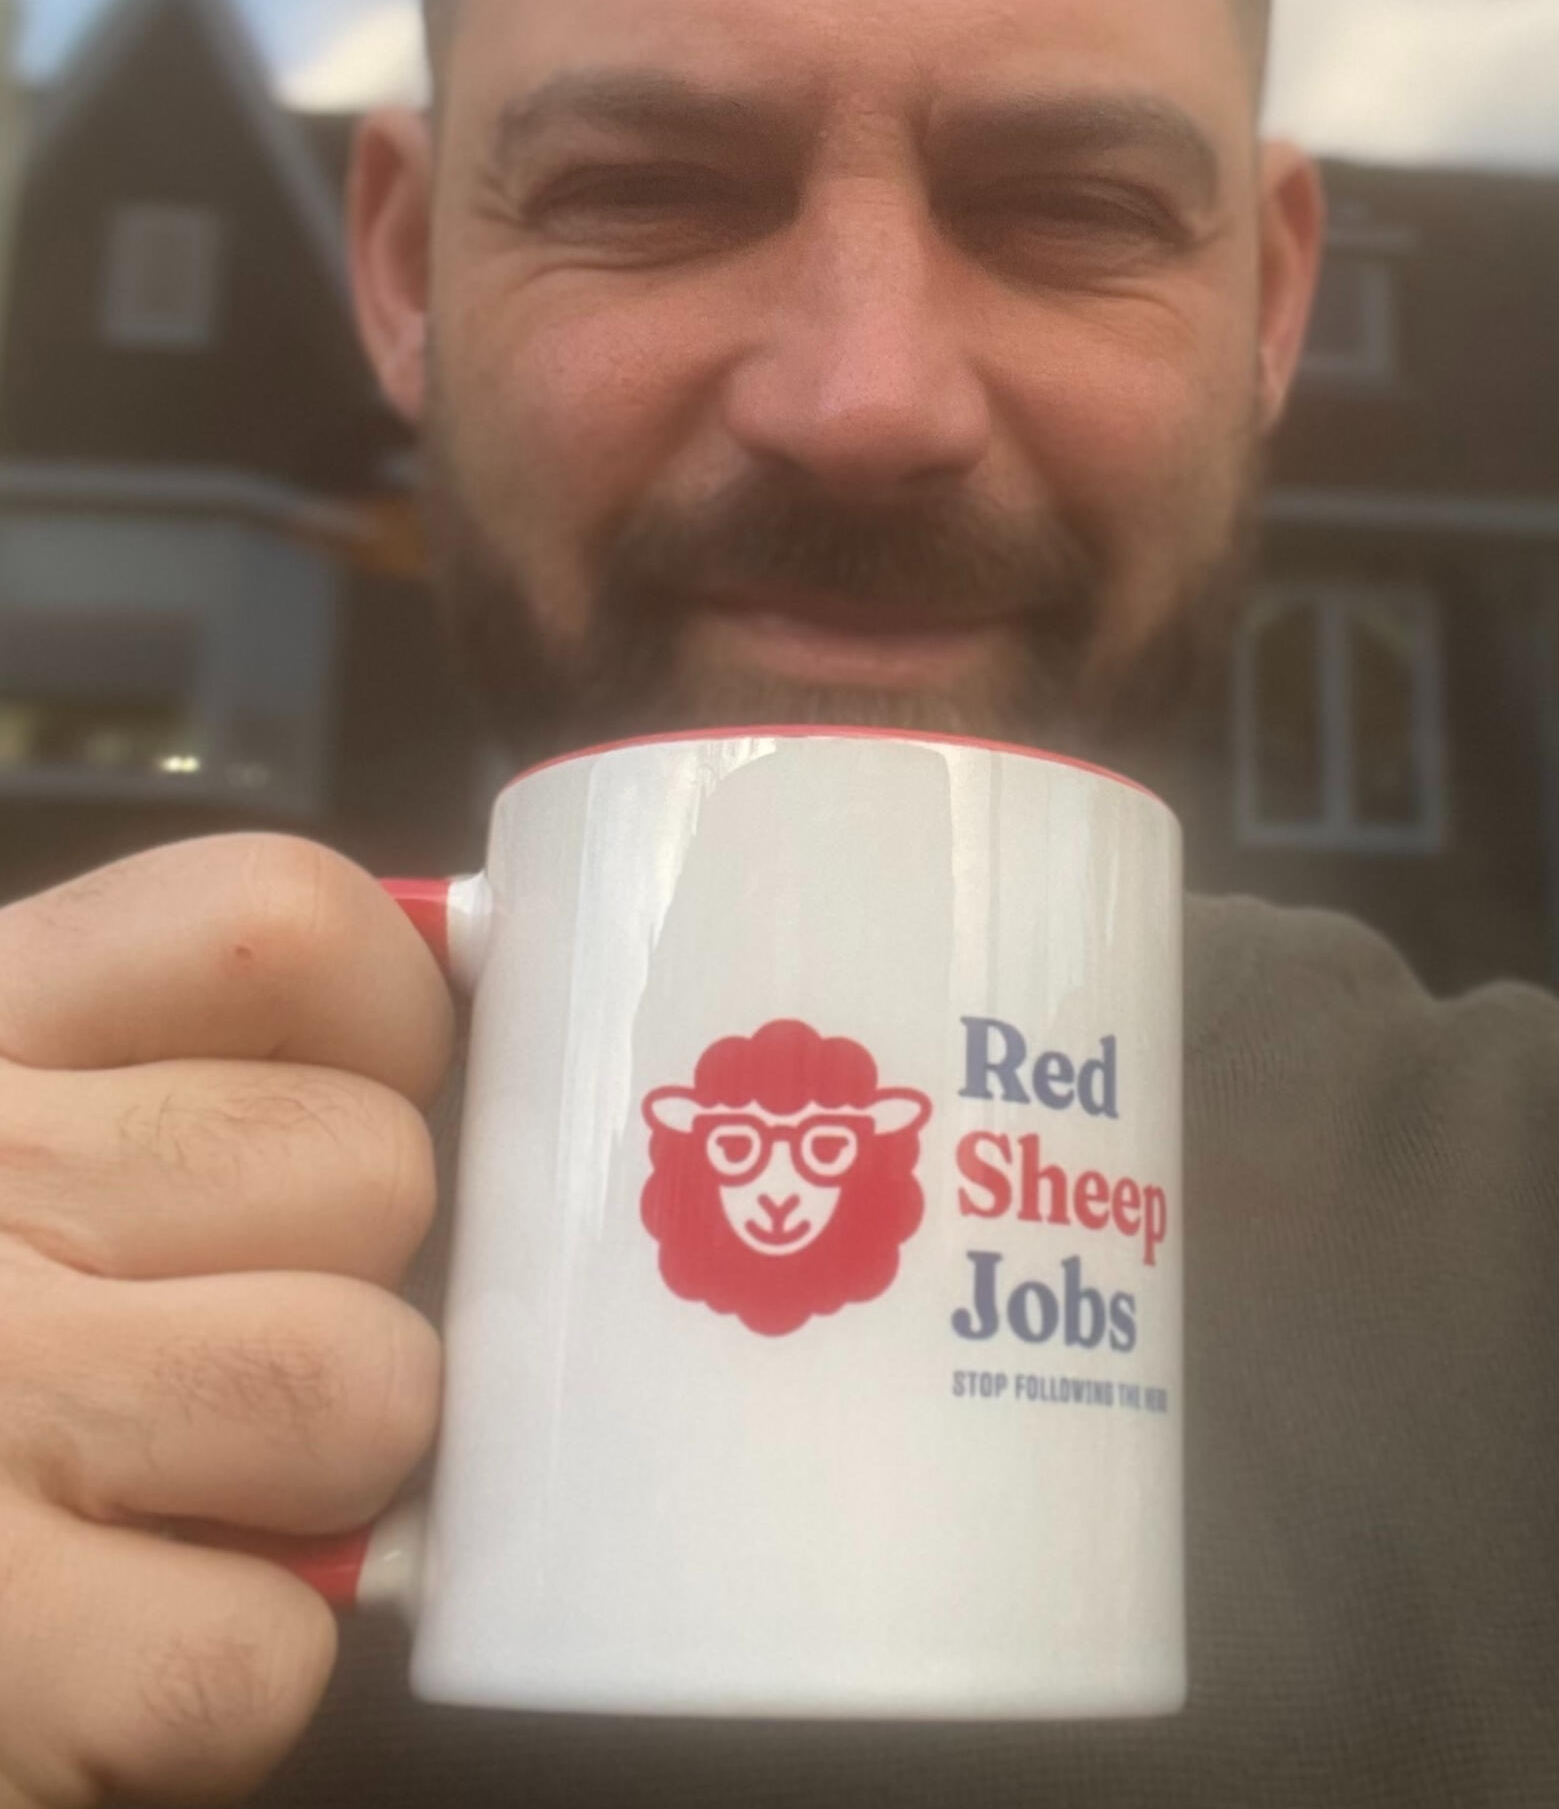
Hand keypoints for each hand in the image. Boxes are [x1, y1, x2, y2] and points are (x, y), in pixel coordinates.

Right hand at [0, 835, 453, 1805]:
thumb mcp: (18, 1145)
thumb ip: (183, 1062)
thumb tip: (475, 968)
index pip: (287, 925)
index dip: (390, 1030)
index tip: (360, 1116)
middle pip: (372, 1168)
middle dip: (355, 1288)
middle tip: (221, 1359)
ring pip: (365, 1387)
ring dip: (312, 1479)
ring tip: (176, 1501)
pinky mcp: (2, 1648)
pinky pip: (266, 1645)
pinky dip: (226, 1671)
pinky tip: (113, 1648)